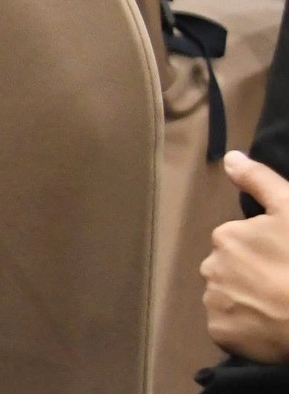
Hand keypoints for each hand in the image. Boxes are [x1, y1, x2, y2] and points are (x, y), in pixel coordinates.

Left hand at [204, 152, 288, 362]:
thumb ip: (259, 181)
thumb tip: (230, 158)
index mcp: (225, 236)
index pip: (239, 243)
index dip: (265, 253)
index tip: (285, 262)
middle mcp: (210, 267)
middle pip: (230, 270)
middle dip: (251, 276)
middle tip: (283, 286)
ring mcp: (214, 302)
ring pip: (228, 298)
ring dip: (247, 302)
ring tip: (279, 309)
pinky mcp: (220, 334)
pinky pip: (228, 328)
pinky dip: (244, 329)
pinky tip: (269, 328)